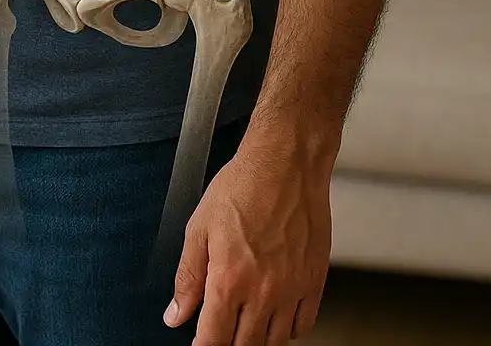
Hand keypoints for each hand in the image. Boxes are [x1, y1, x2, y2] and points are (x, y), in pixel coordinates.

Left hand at [163, 119, 334, 343]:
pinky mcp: (314, 281)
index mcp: (229, 279)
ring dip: (256, 338)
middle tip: (221, 327)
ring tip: (245, 321)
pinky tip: (274, 313)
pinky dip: (286, 328)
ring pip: (273, 342)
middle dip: (228, 344)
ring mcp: (292, 289)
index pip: (213, 341)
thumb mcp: (200, 227)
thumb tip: (175, 315)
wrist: (286, 162)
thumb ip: (188, 276)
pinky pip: (302, 326)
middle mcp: (263, 292)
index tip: (199, 344)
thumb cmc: (242, 186)